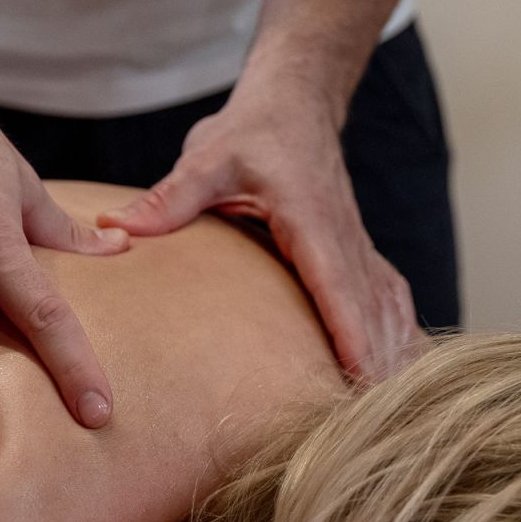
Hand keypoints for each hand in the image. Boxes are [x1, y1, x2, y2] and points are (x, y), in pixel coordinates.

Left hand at [99, 85, 419, 379]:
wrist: (297, 101)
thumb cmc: (253, 130)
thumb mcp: (208, 156)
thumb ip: (171, 195)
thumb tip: (119, 228)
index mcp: (310, 217)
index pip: (336, 281)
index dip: (351, 330)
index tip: (361, 373)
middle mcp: (343, 234)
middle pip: (371, 306)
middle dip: (379, 359)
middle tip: (380, 420)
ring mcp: (356, 243)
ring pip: (387, 304)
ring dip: (395, 352)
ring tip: (394, 408)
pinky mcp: (358, 250)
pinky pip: (388, 295)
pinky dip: (398, 331)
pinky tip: (402, 365)